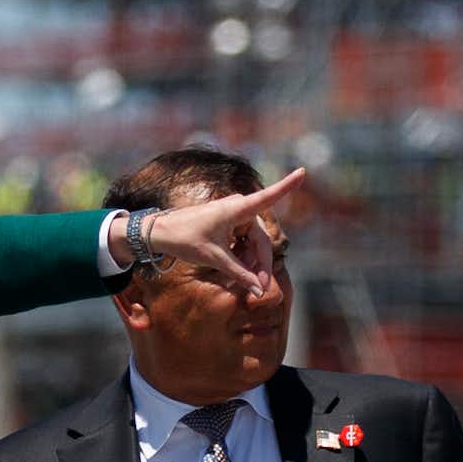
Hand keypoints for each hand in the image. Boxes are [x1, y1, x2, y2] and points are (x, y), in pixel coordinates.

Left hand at [105, 169, 300, 297]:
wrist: (159, 233)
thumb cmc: (185, 239)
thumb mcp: (214, 258)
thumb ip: (239, 273)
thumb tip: (259, 291)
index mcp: (237, 208)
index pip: (268, 196)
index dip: (287, 185)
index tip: (303, 170)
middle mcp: (239, 208)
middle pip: (261, 239)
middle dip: (260, 263)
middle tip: (259, 289)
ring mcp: (234, 215)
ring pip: (252, 243)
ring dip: (250, 263)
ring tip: (242, 283)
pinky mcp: (228, 223)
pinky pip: (243, 241)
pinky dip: (241, 256)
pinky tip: (236, 273)